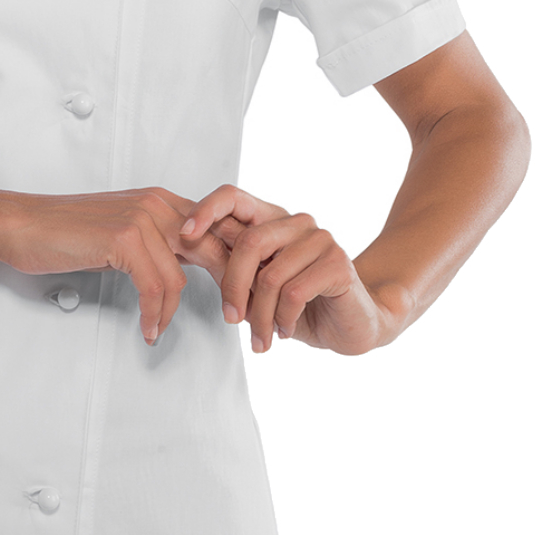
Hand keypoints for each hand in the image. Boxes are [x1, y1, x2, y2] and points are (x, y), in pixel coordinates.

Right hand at [0, 186, 231, 344]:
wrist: (22, 224)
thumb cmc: (64, 231)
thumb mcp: (121, 233)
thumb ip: (156, 245)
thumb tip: (183, 271)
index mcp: (161, 200)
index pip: (217, 230)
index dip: (234, 264)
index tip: (237, 296)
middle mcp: (157, 204)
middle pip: (214, 249)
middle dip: (227, 288)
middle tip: (229, 319)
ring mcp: (141, 219)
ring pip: (181, 276)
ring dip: (173, 312)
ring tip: (159, 327)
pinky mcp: (124, 239)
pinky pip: (155, 287)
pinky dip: (154, 314)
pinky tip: (147, 327)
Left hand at [179, 184, 392, 355]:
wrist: (350, 325)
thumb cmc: (297, 304)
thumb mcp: (254, 285)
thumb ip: (228, 263)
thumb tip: (186, 245)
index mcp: (271, 220)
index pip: (233, 196)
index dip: (205, 210)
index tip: (184, 236)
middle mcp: (296, 222)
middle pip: (249, 243)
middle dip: (232, 287)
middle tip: (229, 319)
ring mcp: (320, 239)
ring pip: (270, 277)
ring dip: (260, 317)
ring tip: (261, 338)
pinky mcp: (338, 263)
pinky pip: (294, 293)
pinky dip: (283, 319)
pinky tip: (286, 331)